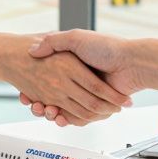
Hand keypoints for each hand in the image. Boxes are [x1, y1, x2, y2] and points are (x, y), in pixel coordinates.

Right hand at [22, 30, 140, 125]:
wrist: (132, 62)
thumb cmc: (106, 47)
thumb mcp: (76, 38)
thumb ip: (54, 42)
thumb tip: (33, 49)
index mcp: (73, 66)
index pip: (48, 78)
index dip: (35, 86)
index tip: (26, 92)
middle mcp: (79, 81)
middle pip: (54, 97)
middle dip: (42, 103)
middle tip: (34, 105)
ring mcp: (88, 94)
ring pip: (64, 109)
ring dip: (52, 113)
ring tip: (45, 111)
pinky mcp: (96, 106)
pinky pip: (79, 117)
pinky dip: (69, 120)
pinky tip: (59, 118)